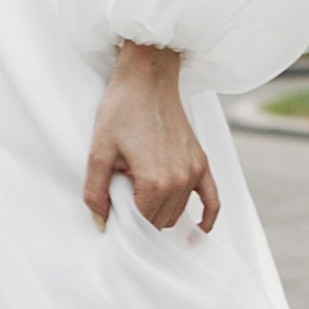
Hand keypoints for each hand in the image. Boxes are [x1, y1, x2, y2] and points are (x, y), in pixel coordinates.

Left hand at [85, 43, 219, 233]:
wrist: (148, 78)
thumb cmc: (122, 109)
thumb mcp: (98, 150)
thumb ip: (95, 191)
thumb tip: (101, 222)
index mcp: (153, 181)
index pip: (142, 225)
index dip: (125, 227)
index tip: (113, 220)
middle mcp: (179, 180)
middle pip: (160, 222)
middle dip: (142, 221)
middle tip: (123, 205)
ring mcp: (194, 171)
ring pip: (179, 213)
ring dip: (161, 215)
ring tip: (141, 200)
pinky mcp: (202, 161)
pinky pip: (212, 200)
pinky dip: (207, 218)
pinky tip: (198, 231)